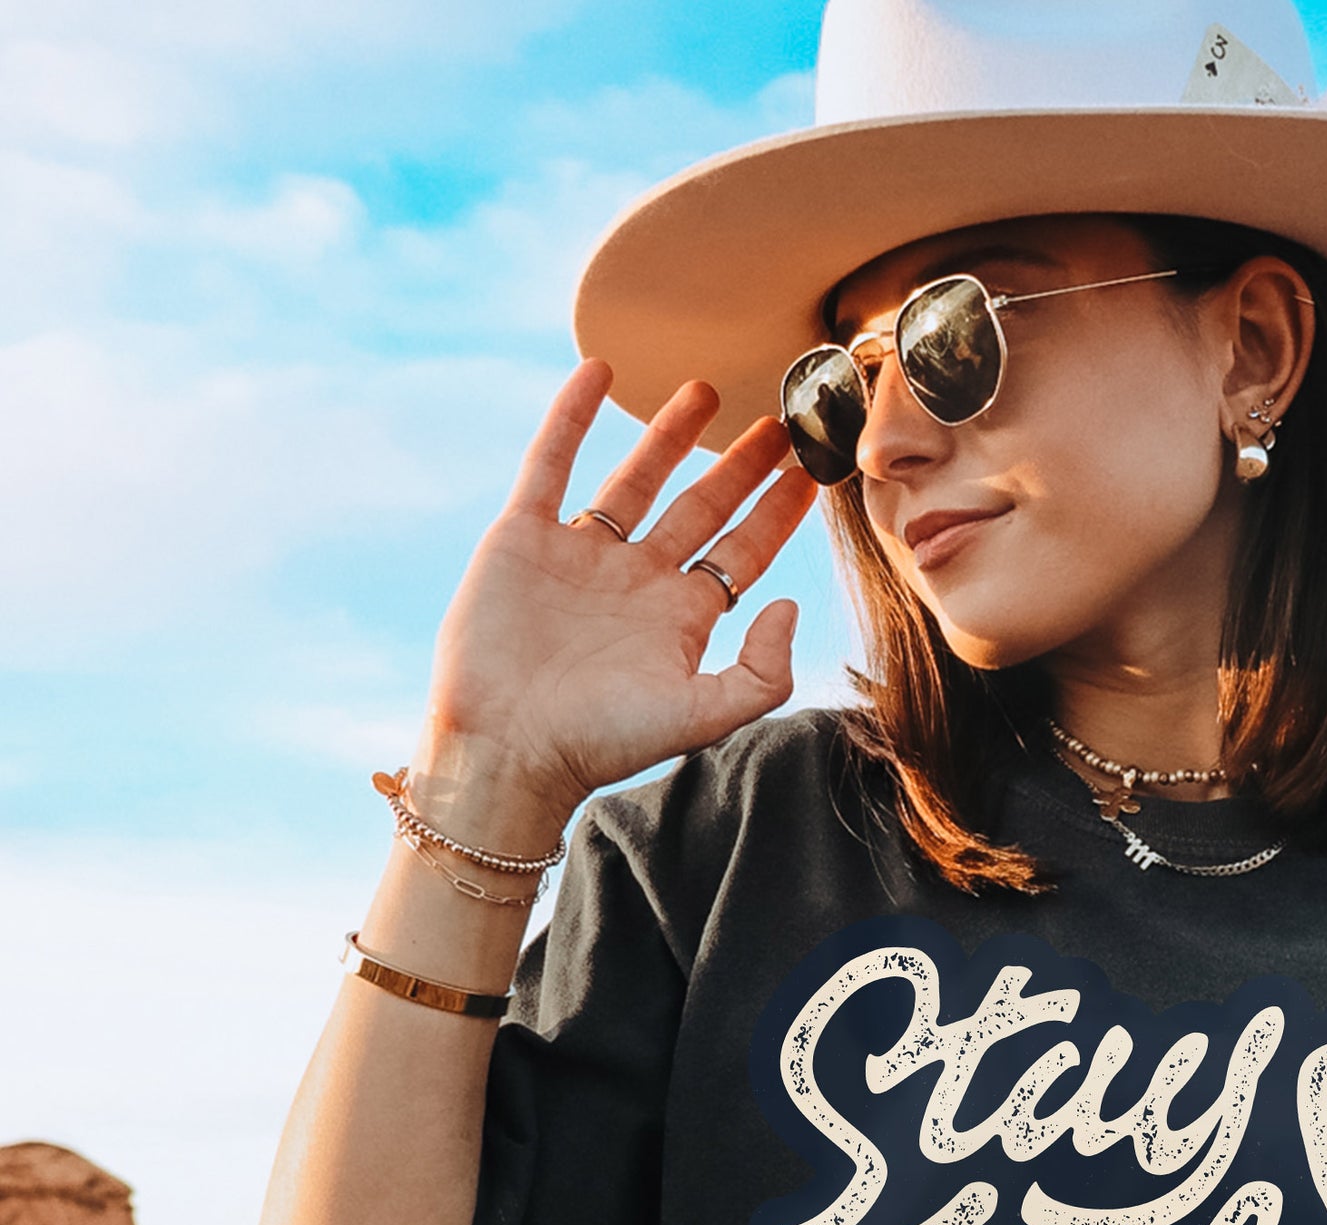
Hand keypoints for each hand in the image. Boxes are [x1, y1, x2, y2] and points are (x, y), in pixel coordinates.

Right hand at [424, 359, 820, 818]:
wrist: (508, 747)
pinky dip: (571, 416)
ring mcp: (582, 556)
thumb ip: (762, 671)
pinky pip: (551, 463)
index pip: (745, 551)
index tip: (813, 470)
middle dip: (739, 465)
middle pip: (701, 507)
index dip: (779, 511)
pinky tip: (599, 372)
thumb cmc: (603, 743)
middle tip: (777, 420)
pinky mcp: (524, 538)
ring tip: (706, 388)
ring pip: (634, 479)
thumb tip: (788, 602)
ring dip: (668, 433)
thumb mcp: (702, 717)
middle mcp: (638, 581)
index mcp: (682, 618)